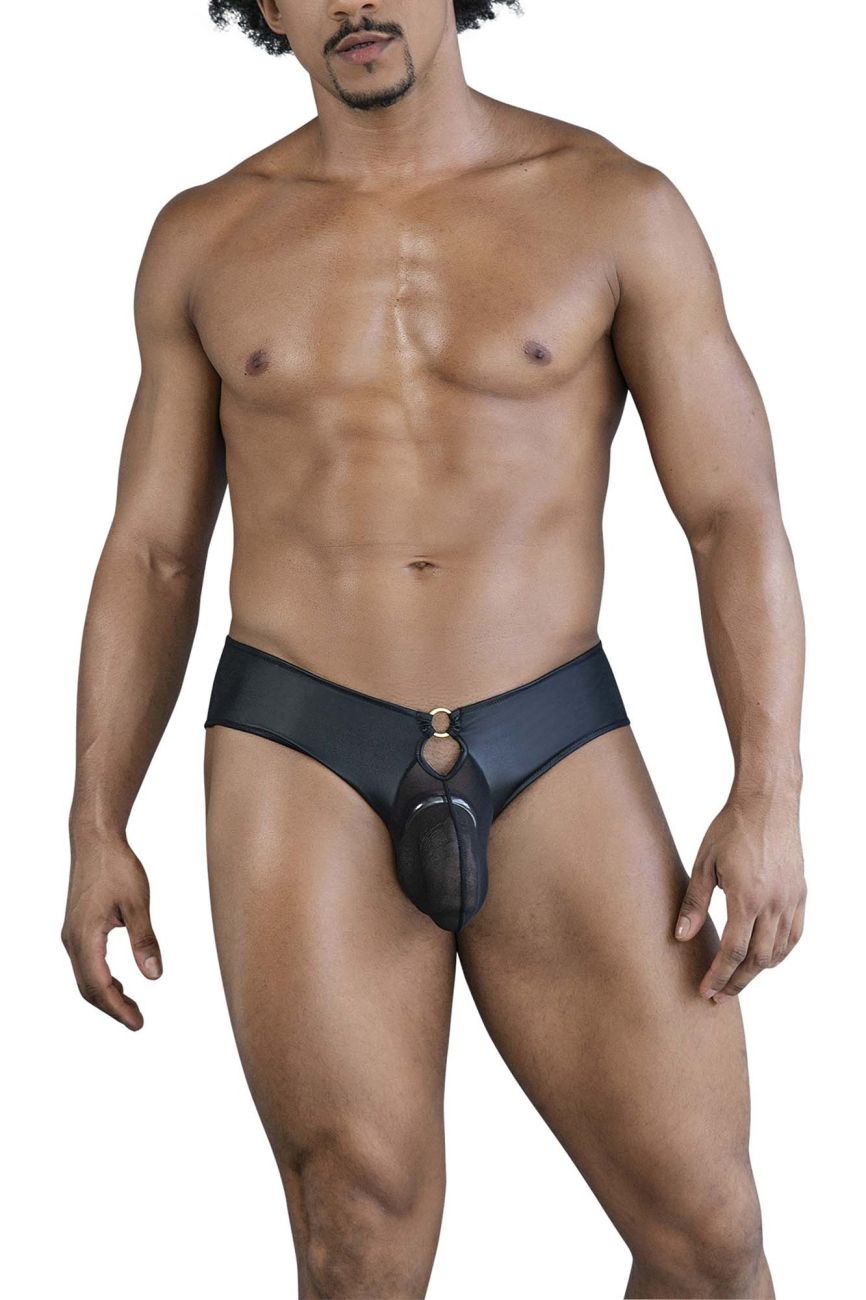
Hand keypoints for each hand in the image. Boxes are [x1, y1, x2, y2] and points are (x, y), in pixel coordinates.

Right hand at [62, 832, 162, 1029]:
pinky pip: (85, 963)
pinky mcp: (76, 927)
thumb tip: (155, 976)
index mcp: (85, 937)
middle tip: (137, 1021)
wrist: (94, 840)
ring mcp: (71, 934)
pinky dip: (101, 979)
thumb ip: (145, 940)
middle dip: (112, 1007)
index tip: (137, 1024)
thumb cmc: (116, 866)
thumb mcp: (138, 903)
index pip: (99, 986)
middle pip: (88, 988)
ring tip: (131, 1006)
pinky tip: (119, 981)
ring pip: (85, 977)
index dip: (117, 1009)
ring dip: (106, 994)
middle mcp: (72, 940)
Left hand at [673, 790, 805, 1000]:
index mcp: (747, 897)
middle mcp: (774, 903)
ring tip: (737, 979)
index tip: (706, 991)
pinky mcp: (801, 893)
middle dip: (737, 981)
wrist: (767, 802)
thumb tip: (681, 937)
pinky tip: (765, 958)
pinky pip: (794, 935)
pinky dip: (780, 953)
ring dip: (757, 970)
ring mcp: (792, 899)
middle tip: (719, 996)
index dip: (718, 975)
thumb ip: (694, 903)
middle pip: (757, 959)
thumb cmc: (730, 829)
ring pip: (778, 951)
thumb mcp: (703, 864)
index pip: (732, 951)